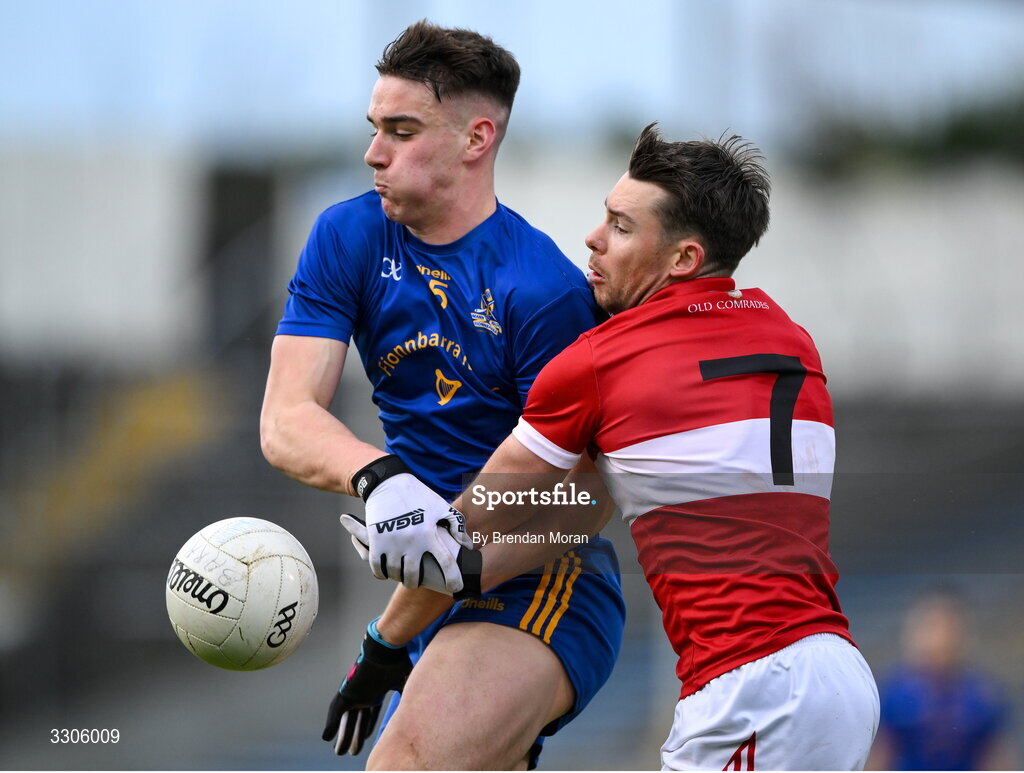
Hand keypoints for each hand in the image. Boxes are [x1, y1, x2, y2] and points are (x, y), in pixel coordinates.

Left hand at [322, 619, 412, 755]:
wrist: (387, 650)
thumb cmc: (399, 663)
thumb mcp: (404, 686)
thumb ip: (405, 700)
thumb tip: (413, 713)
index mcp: (376, 691)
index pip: (370, 714)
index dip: (367, 728)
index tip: (366, 740)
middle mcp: (364, 692)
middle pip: (357, 720)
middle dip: (354, 736)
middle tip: (350, 751)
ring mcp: (355, 692)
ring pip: (347, 720)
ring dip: (344, 736)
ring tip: (340, 751)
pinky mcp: (347, 692)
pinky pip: (337, 711)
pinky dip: (331, 724)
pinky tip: (326, 737)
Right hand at [349, 455, 473, 592]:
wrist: (389, 483)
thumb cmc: (418, 495)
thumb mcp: (441, 507)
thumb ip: (456, 526)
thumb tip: (468, 546)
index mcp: (430, 534)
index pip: (446, 563)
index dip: (453, 579)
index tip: (457, 588)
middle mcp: (411, 541)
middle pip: (414, 575)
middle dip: (416, 583)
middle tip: (417, 583)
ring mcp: (392, 542)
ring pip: (395, 573)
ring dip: (399, 577)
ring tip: (403, 577)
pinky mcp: (376, 541)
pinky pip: (377, 567)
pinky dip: (382, 574)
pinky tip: (387, 573)